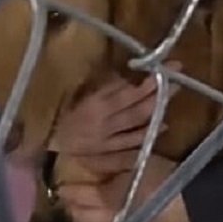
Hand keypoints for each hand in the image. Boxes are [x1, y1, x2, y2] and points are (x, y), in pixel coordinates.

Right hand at [49, 62, 180, 166]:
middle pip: (140, 109)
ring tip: (172, 98)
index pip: (131, 92)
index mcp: (98, 104)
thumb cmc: (59, 109)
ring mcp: (108, 141)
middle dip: (161, 94)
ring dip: (157, 113)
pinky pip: (131, 147)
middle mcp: (106, 123)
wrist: (44, 140)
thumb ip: (103, 85)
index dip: (152, 81)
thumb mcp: (79, 91)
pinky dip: (147, 137)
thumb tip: (127, 76)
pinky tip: (162, 127)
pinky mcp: (107, 154)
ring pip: (138, 126)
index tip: (168, 67)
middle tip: (178, 80)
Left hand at [58, 152, 191, 221]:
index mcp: (111, 198)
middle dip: (75, 207)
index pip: (82, 197)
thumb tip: (84, 160)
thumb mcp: (135, 162)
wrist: (193, 201)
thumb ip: (108, 162)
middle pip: (84, 217)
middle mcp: (111, 220)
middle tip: (69, 197)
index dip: (71, 191)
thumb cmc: (164, 174)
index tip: (61, 184)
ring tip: (82, 212)